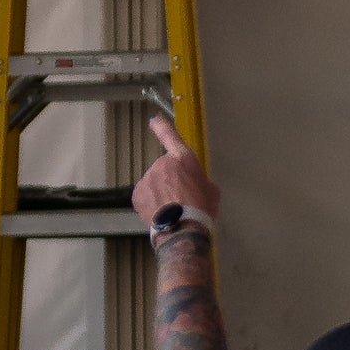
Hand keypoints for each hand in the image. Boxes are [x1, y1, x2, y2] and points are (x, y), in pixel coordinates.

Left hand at [132, 114, 220, 229]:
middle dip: (170, 180)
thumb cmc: (200, 209)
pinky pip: (144, 195)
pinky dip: (150, 202)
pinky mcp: (137, 193)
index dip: (162, 126)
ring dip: (160, 192)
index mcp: (184, 158)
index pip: (170, 136)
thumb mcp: (211, 190)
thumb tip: (195, 184)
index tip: (155, 120)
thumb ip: (200, 179)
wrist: (182, 229)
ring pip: (154, 183)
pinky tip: (160, 213)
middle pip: (165, 169)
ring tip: (171, 209)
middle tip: (180, 198)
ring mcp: (148, 178)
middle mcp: (163, 164)